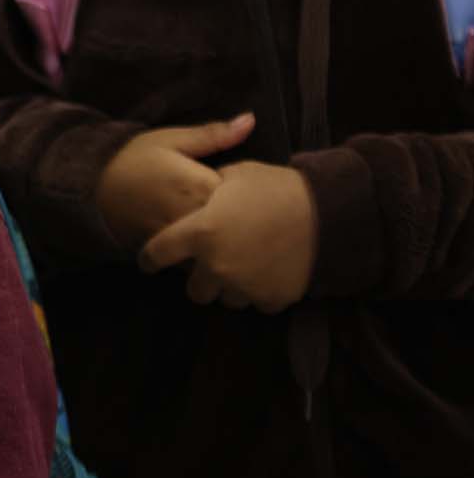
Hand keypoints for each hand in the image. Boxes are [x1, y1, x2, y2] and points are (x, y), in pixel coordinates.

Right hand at [94, 114, 251, 250]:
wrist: (90, 185)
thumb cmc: (134, 157)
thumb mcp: (172, 139)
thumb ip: (214, 134)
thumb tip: (251, 119)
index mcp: (201, 184)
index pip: (246, 196)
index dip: (247, 193)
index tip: (244, 188)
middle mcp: (194, 215)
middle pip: (235, 226)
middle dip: (238, 220)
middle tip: (237, 210)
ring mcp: (180, 238)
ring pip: (216, 248)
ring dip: (222, 242)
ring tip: (221, 231)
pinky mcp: (165, 254)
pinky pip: (195, 261)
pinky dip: (201, 256)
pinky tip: (200, 245)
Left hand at [139, 161, 317, 312]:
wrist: (328, 212)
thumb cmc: (277, 187)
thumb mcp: (236, 175)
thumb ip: (209, 189)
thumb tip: (200, 189)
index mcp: (199, 233)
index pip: (157, 254)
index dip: (149, 259)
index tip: (149, 262)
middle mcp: (216, 266)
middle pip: (194, 291)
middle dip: (201, 279)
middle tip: (214, 264)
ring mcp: (244, 286)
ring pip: (226, 299)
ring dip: (230, 286)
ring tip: (246, 266)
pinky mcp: (271, 299)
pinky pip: (256, 302)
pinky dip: (259, 292)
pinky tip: (268, 273)